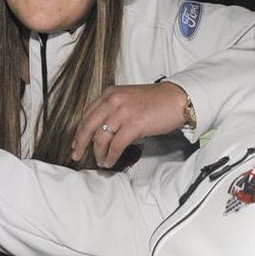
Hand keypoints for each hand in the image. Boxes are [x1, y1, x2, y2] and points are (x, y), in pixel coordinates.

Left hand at [71, 81, 188, 167]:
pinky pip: (116, 145)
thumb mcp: (128, 98)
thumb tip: (102, 131)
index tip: (76, 143)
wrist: (178, 99)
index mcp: (110, 94)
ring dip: (98, 153)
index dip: (79, 131)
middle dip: (80, 143)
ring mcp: (123, 112)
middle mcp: (113, 101)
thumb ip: (113, 110)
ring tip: (101, 161)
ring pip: (101, 137)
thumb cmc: (156, 101)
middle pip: (88, 126)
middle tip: (77, 156)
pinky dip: (111, 156)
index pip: (87, 114)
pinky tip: (110, 161)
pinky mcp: (134, 124)